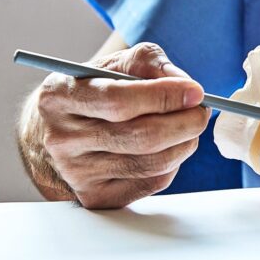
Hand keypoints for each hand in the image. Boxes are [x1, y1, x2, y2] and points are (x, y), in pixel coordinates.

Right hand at [36, 43, 210, 208]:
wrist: (58, 134)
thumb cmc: (94, 92)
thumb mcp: (112, 65)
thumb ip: (148, 63)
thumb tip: (185, 84)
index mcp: (60, 96)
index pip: (119, 100)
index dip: (165, 96)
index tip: (195, 92)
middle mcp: (62, 138)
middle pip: (142, 137)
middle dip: (185, 123)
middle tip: (201, 112)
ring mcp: (77, 173)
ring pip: (153, 163)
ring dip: (185, 143)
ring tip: (188, 127)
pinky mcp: (96, 196)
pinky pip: (153, 182)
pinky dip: (173, 163)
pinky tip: (168, 148)